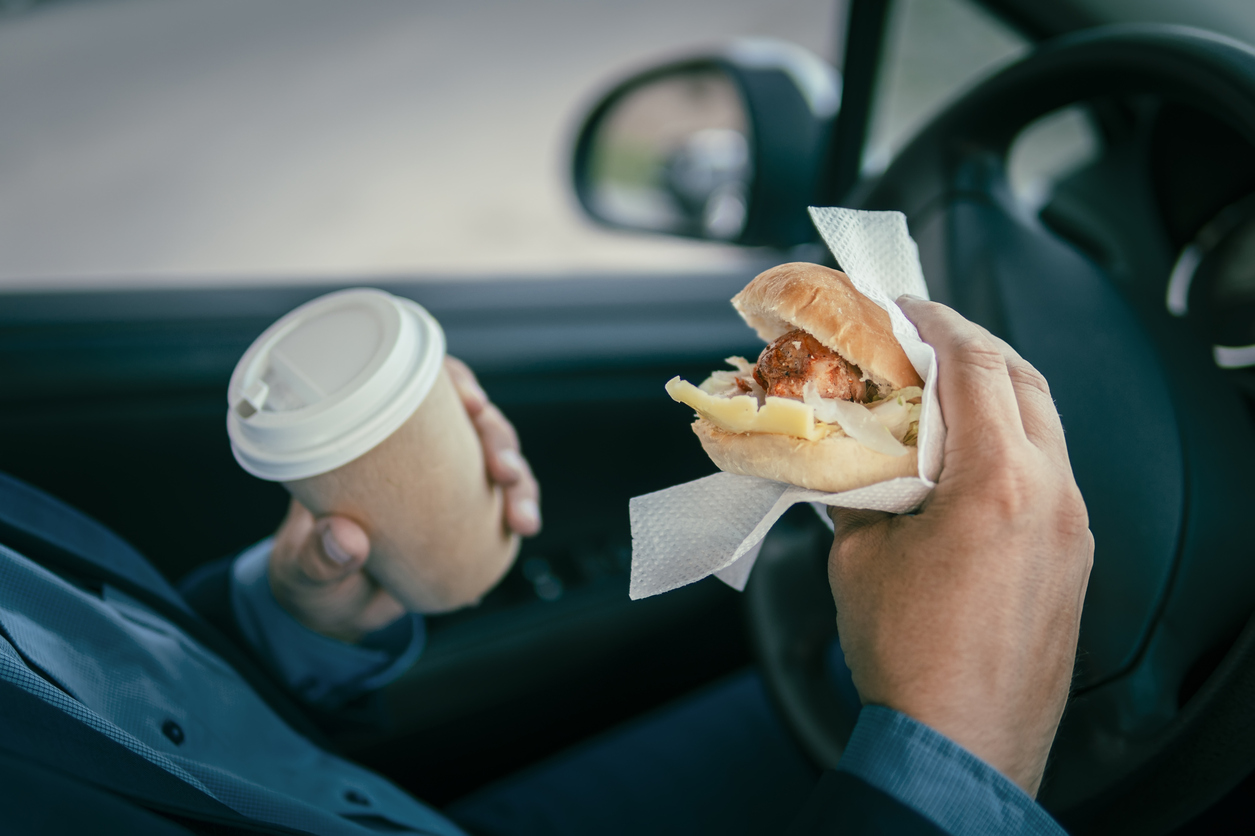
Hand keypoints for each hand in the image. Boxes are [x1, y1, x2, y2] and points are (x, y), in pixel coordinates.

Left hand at [268, 356, 541, 642]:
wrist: (332, 613)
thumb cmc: (308, 577)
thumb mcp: (302, 570)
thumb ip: (316, 559)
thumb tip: (346, 538)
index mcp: (366, 441)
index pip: (414, 385)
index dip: (452, 381)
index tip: (472, 401)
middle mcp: (410, 452)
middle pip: (470, 418)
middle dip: (499, 437)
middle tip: (504, 471)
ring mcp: (441, 481)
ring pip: (496, 458)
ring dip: (520, 479)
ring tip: (521, 515)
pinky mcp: (462, 514)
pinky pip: (502, 500)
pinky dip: (520, 507)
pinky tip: (523, 525)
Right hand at [826, 297, 1092, 794]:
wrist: (958, 742)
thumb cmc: (906, 652)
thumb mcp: (858, 555)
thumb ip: (863, 488)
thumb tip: (855, 461)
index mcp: (996, 481)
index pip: (977, 366)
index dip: (938, 323)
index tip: (907, 307)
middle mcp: (1051, 494)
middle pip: (1025, 381)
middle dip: (974, 347)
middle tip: (926, 337)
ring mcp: (1074, 528)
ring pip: (1045, 425)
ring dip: (997, 394)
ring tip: (944, 391)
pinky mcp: (1075, 559)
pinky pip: (1050, 472)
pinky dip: (1012, 443)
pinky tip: (970, 457)